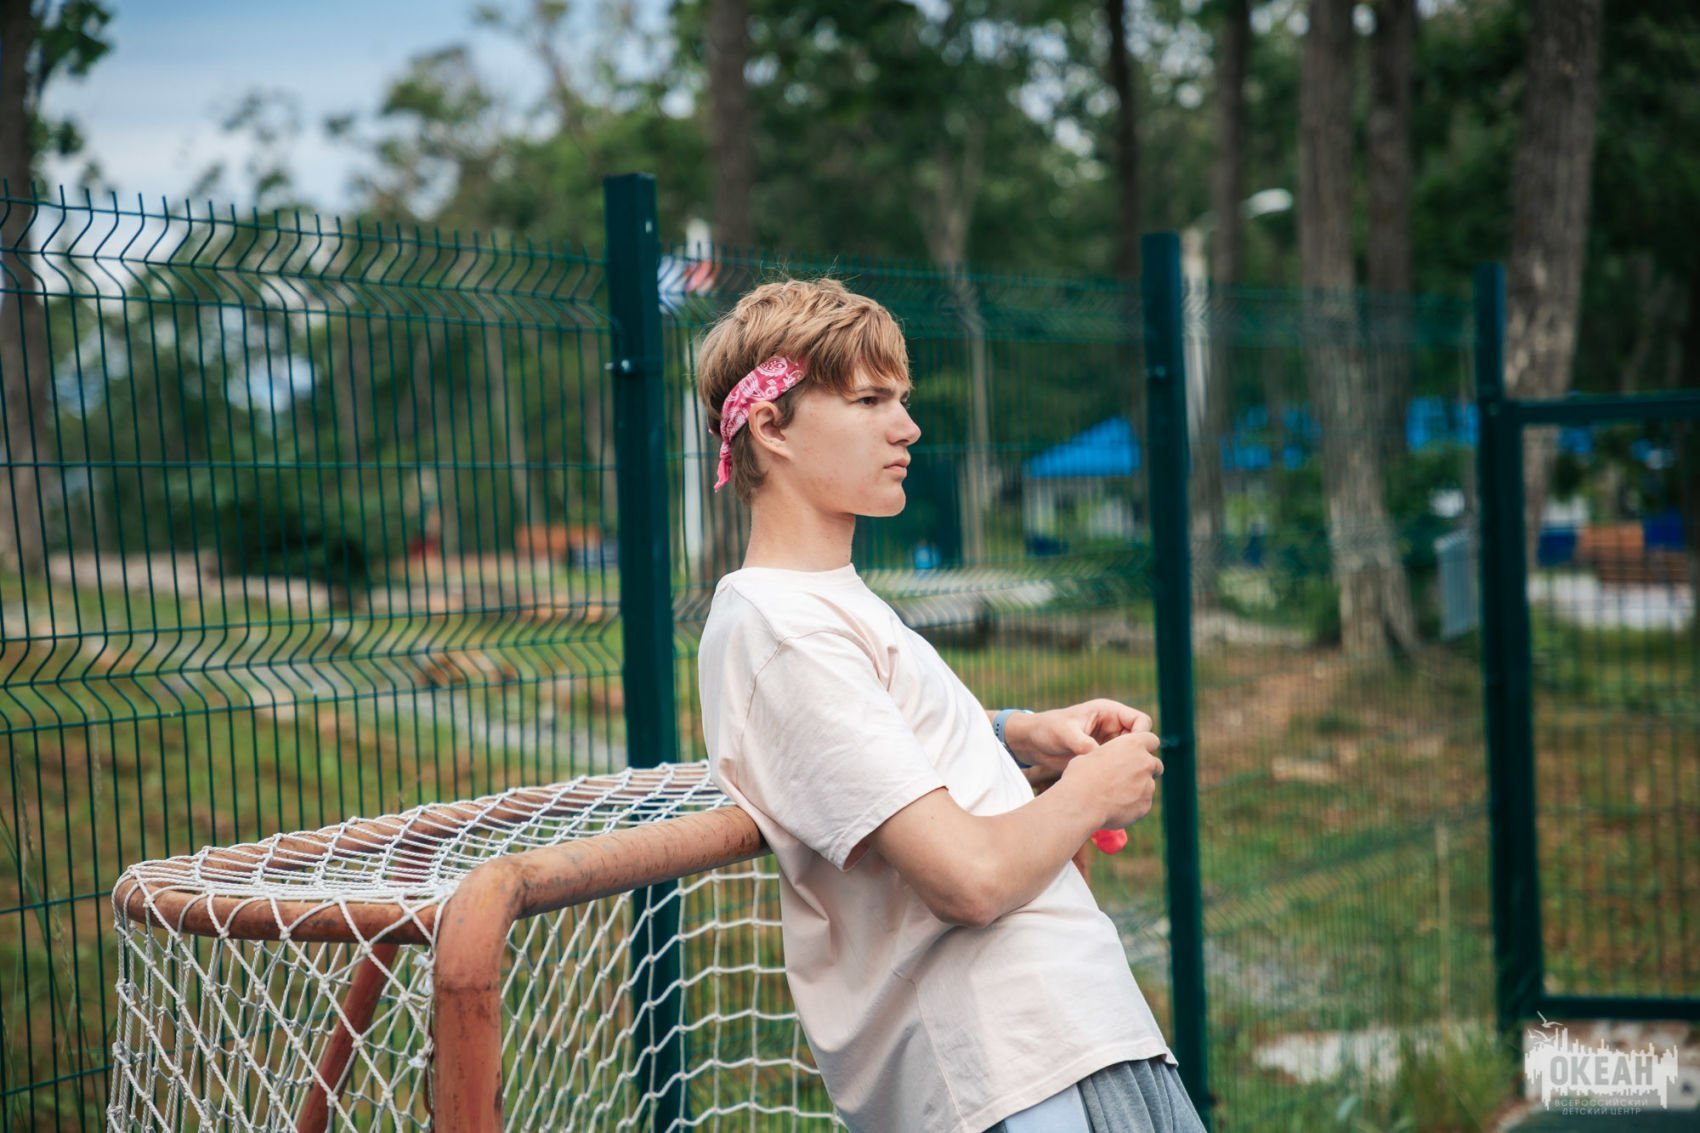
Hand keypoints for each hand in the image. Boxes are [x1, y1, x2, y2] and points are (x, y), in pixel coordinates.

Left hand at [1005, 698, 1152, 772]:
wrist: (1032, 743)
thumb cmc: (1047, 729)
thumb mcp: (1064, 733)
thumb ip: (1082, 743)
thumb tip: (1099, 756)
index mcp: (1109, 712)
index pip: (1141, 721)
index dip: (1141, 736)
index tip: (1131, 752)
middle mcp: (1113, 727)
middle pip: (1140, 741)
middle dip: (1137, 755)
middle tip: (1127, 771)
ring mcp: (1109, 744)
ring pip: (1132, 756)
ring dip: (1128, 767)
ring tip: (1118, 780)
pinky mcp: (1103, 759)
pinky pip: (1119, 766)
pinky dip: (1118, 775)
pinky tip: (1109, 785)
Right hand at [1062, 730, 1163, 828]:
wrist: (1082, 804)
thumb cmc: (1081, 776)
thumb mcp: (1092, 755)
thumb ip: (1110, 755)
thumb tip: (1108, 760)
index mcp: (1133, 744)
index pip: (1151, 739)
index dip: (1145, 746)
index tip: (1137, 753)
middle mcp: (1146, 763)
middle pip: (1156, 764)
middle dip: (1146, 769)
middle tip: (1130, 775)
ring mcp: (1148, 785)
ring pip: (1149, 785)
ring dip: (1139, 787)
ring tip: (1117, 794)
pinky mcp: (1146, 805)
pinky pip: (1143, 803)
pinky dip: (1134, 804)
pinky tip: (1116, 806)